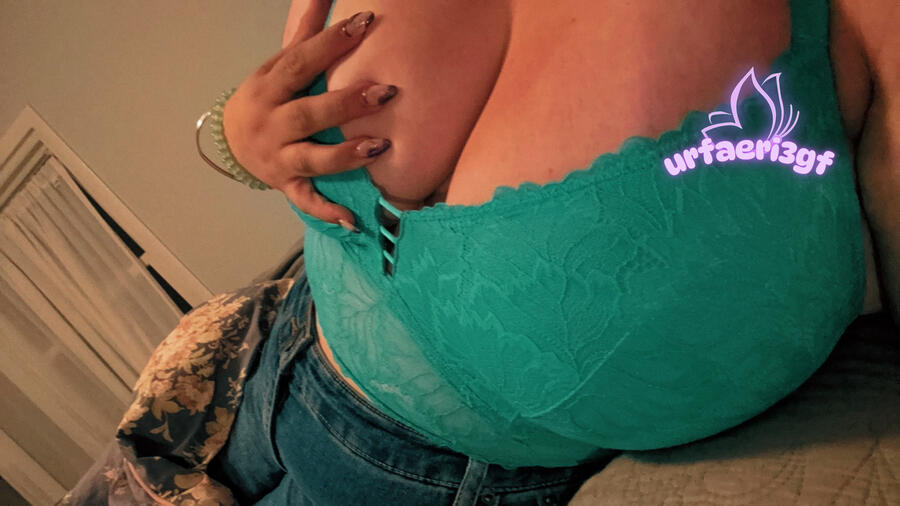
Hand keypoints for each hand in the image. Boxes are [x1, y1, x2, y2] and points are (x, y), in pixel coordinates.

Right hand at [223, 7, 396, 230]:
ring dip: (346, 155)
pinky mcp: (287, 184)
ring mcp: (279, 158)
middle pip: (309, 114)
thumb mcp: (277, 65)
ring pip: (313, 158)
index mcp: (269, 88)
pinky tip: (352, 220)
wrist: (230, 143)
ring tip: (379, 147)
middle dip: (346, 104)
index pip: (301, 62)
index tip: (365, 24)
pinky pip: (307, 200)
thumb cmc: (266, 99)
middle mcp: (272, 124)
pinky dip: (327, 211)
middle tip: (385, 93)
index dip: (331, 43)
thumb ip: (305, 33)